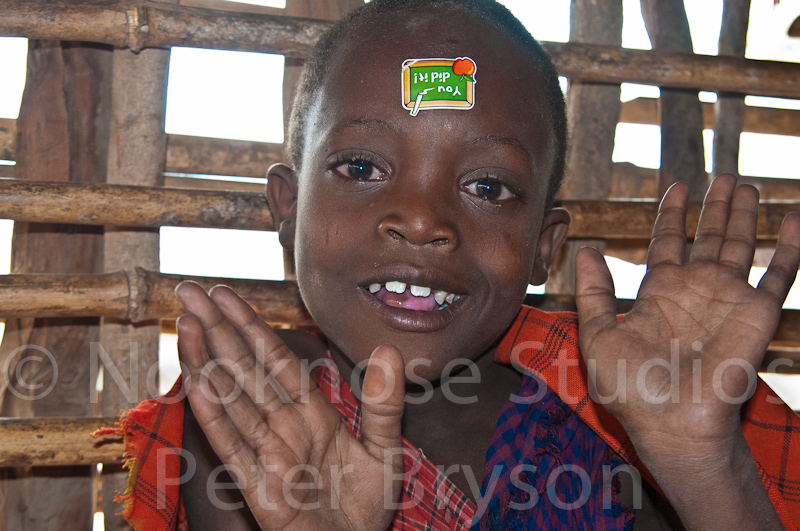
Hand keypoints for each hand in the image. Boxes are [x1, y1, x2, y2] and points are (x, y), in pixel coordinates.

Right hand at [175, 282, 405, 530]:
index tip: (225, 294)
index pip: (274, 359)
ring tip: (185, 324)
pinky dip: (215, 416)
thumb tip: (391, 351)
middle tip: (188, 291)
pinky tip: (196, 384)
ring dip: (207, 362)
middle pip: (244, 369)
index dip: (250, 326)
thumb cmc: (365, 507)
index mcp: (311, 413)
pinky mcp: (259, 487)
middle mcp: (282, 427)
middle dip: (217, 329)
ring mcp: (267, 455)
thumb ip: (383, 402)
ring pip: (231, 399)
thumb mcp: (384, 449)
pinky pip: (234, 446)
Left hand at [574, 174, 798, 528]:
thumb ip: (593, 291)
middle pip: (707, 238)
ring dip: (744, 215)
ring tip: (745, 184)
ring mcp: (727, 299)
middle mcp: (695, 291)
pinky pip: (779, 273)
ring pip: (739, 245)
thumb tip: (584, 248)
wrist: (670, 422)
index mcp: (659, 294)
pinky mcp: (756, 313)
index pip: (668, 243)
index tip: (678, 187)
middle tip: (722, 177)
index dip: (673, 216)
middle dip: (714, 208)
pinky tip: (794, 218)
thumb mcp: (598, 335)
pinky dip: (790, 246)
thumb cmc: (631, 388)